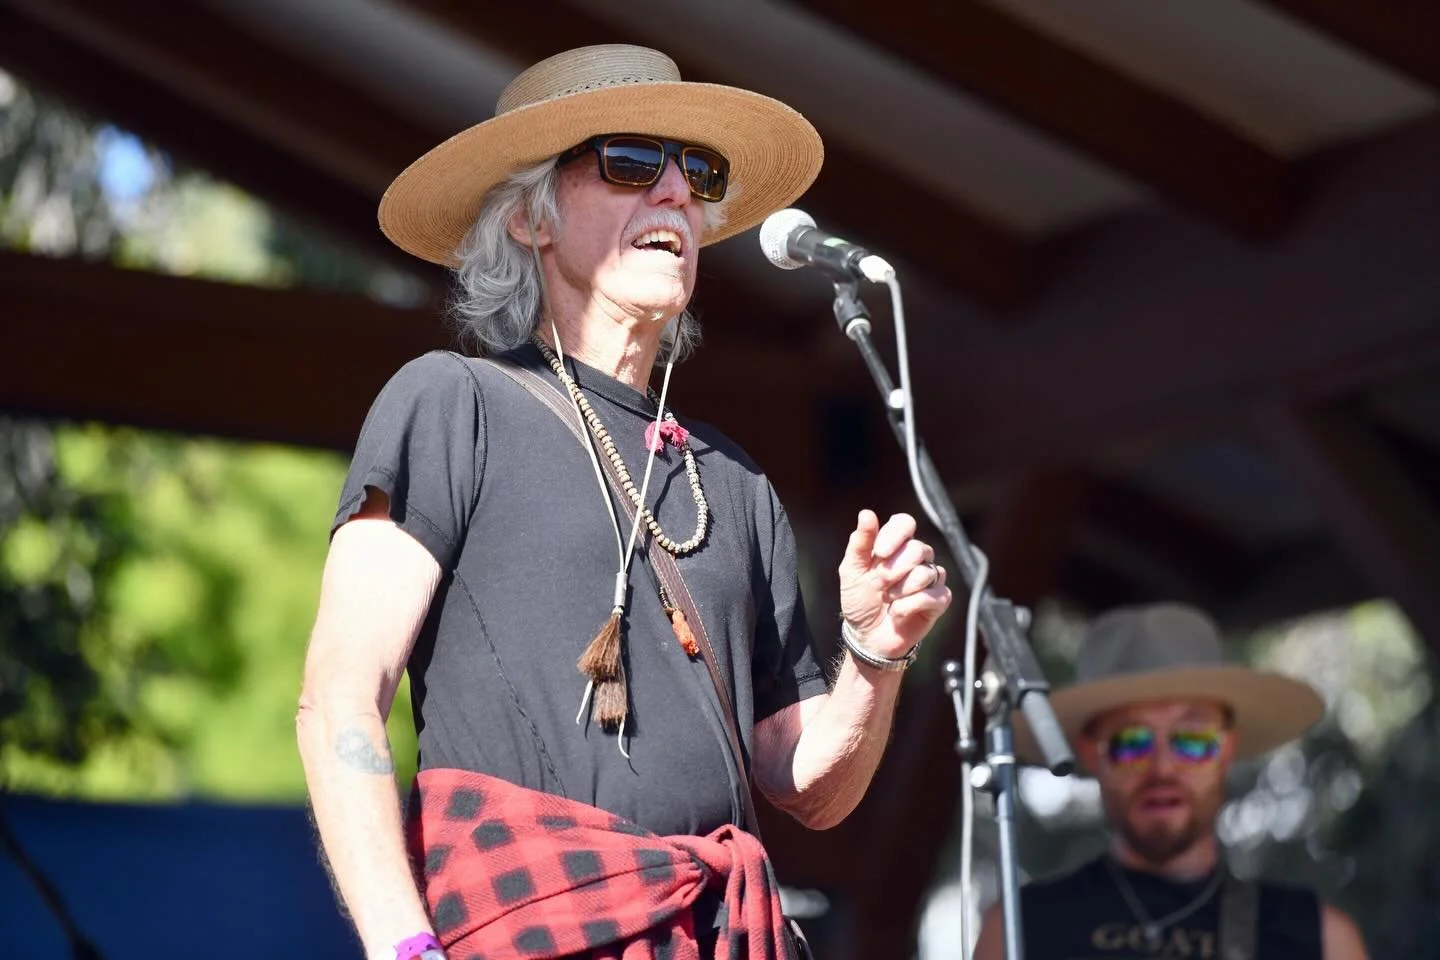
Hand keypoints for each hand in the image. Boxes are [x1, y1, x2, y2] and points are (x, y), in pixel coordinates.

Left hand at [838, 510, 951, 660]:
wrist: (867, 636)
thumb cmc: (859, 601)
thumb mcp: (851, 571)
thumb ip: (860, 543)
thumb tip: (867, 513)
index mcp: (895, 545)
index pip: (905, 523)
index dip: (895, 535)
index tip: (879, 553)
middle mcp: (917, 557)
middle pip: (918, 549)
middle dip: (892, 570)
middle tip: (878, 585)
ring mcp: (931, 577)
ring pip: (925, 573)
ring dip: (899, 591)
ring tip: (888, 600)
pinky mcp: (940, 599)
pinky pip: (933, 596)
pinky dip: (909, 606)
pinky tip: (898, 612)